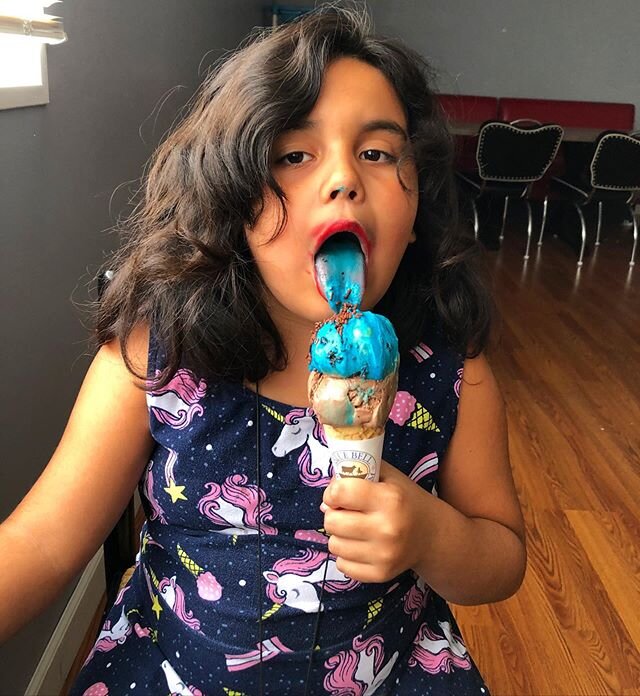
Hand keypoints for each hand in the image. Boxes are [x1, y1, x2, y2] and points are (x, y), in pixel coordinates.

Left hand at [321, 460, 431, 582]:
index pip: (340, 493)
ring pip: (334, 545)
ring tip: (355, 529)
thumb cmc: (404, 500)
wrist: (432, 535)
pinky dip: (346, 555)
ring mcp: (384, 555)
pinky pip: (342, 565)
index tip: (338, 494)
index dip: (332, 492)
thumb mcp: (387, 477)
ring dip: (339, 535)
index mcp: (389, 499)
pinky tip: (361, 546)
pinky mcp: (380, 574)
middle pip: (332, 521)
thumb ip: (357, 473)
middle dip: (333, 514)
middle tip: (346, 512)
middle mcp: (387, 528)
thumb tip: (326, 499)